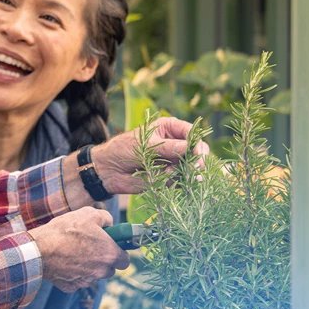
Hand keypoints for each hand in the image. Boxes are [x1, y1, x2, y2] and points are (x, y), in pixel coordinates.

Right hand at [28, 207, 127, 292]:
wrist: (39, 249)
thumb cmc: (65, 230)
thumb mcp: (88, 213)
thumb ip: (105, 218)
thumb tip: (109, 223)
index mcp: (110, 254)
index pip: (125, 260)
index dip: (118, 251)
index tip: (109, 245)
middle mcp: (101, 271)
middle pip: (109, 269)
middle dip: (102, 260)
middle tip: (89, 247)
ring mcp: (86, 281)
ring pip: (92, 275)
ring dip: (87, 266)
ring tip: (72, 252)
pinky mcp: (71, 286)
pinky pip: (76, 280)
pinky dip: (72, 272)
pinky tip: (62, 261)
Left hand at [92, 116, 209, 194]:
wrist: (109, 170)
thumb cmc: (123, 149)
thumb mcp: (145, 145)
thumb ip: (168, 147)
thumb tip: (192, 148)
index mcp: (169, 128)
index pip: (192, 133)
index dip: (198, 143)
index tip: (197, 154)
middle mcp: (175, 143)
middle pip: (198, 151)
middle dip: (197, 160)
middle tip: (194, 168)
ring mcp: (174, 160)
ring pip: (192, 167)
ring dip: (183, 172)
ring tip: (166, 172)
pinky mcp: (171, 176)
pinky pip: (182, 180)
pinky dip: (175, 181)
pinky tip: (162, 179)